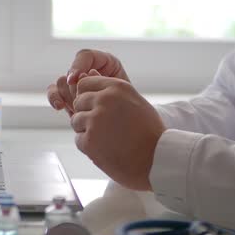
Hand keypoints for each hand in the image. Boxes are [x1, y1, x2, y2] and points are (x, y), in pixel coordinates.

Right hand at [47, 49, 129, 114]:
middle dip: (74, 87)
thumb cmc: (130, 107)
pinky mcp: (69, 99)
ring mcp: (77, 86)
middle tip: (82, 99)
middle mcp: (88, 72)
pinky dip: (54, 98)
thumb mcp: (122, 89)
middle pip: (71, 72)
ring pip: (60, 83)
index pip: (84, 56)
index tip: (76, 78)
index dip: (78, 66)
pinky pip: (54, 94)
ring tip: (76, 107)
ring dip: (66, 95)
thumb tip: (81, 76)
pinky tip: (59, 106)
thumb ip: (102, 80)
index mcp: (104, 63)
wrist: (128, 125)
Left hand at [70, 74, 164, 190]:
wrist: (158, 160)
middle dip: (86, 114)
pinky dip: (89, 147)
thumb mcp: (135, 102)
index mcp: (117, 88)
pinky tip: (106, 150)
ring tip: (107, 139)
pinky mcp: (89, 140)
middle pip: (78, 102)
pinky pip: (79, 140)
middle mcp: (104, 100)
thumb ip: (111, 91)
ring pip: (76, 121)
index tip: (98, 109)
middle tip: (105, 128)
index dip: (88, 97)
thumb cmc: (149, 133)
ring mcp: (95, 120)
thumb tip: (87, 74)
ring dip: (86, 131)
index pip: (85, 84)